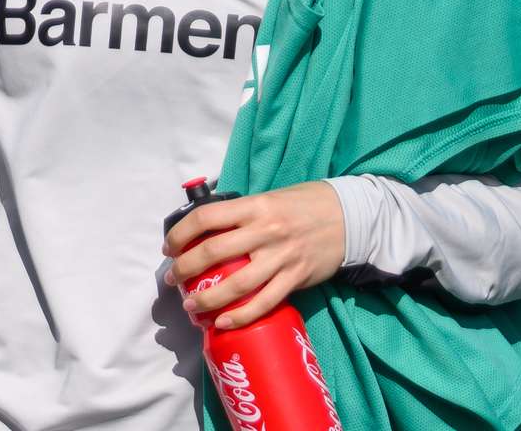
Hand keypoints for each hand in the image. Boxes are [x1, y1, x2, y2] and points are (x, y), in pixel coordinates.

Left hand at [161, 181, 345, 329]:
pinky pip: (264, 302)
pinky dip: (242, 315)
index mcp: (254, 207)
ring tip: (190, 306)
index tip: (169, 248)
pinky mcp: (296, 278)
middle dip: (185, 269)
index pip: (205, 218)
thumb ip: (241, 214)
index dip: (180, 234)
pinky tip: (223, 322)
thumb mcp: (269, 198)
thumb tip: (207, 231)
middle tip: (173, 280)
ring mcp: (281, 257)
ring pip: (236, 284)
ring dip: (207, 299)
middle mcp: (265, 231)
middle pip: (213, 253)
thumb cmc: (304, 205)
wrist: (350, 216)